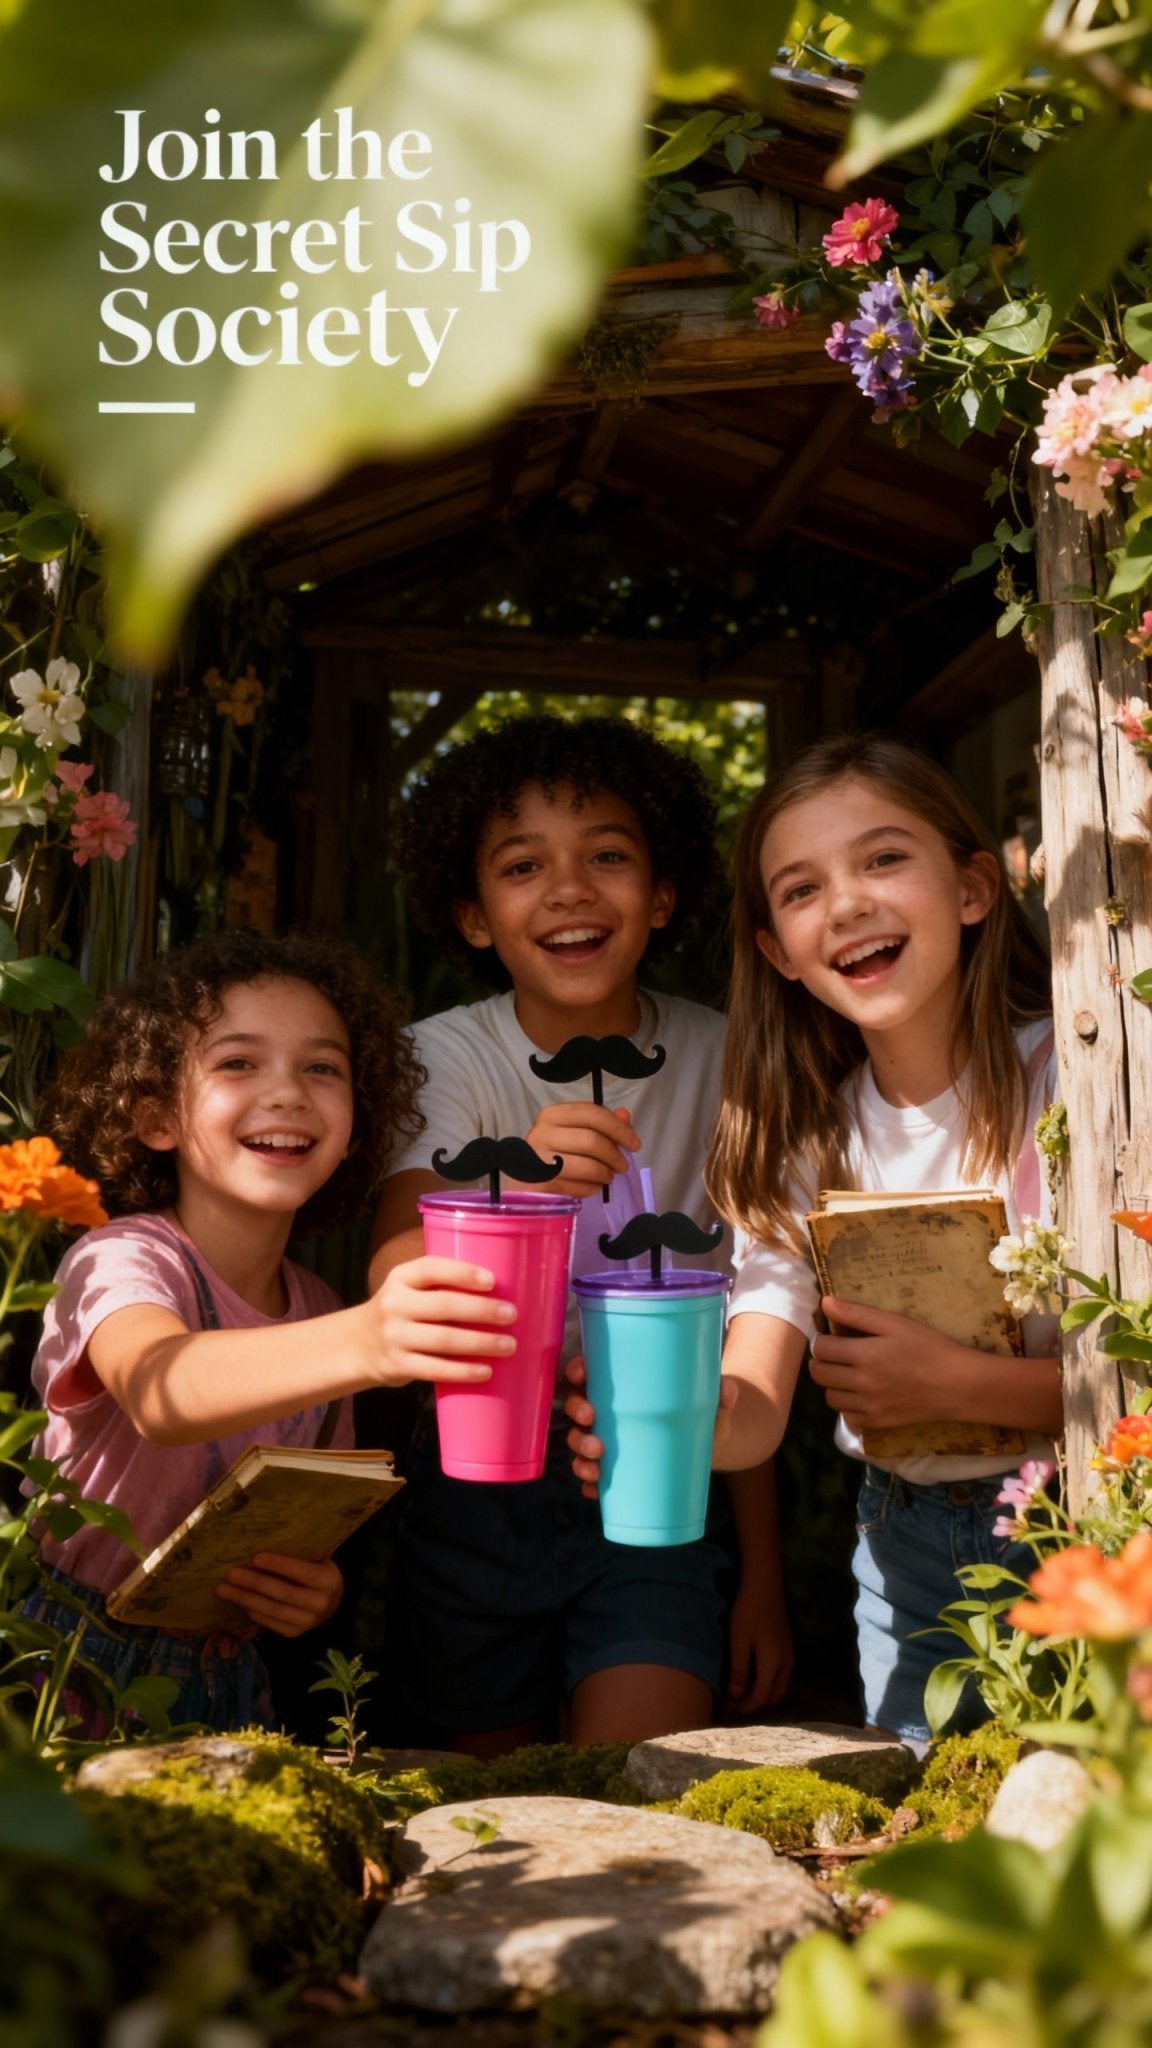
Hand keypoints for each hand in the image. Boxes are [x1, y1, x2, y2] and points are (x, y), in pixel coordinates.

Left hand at [216, 1553, 342, 1637]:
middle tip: (231, 1574)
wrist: (332, 1601)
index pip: (302, 1572)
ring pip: (272, 1610)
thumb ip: (297, 1554)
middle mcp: (320, 1604)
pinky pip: (270, 1622)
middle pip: (282, 1593)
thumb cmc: (318, 1570)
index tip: (255, 1557)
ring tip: (224, 1589)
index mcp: (329, 1580)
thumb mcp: (316, 1559)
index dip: (278, 1565)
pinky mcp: (295, 1633)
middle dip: (254, 1583)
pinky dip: (253, 1611)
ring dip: (245, 1599)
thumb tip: (259, 1543)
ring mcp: (308, 1622)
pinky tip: (239, 1600)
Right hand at [370, 1255, 516, 1388]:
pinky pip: (435, 1369)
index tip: (493, 1280)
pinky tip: (485, 1371)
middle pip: (444, 1305)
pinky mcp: (397, 1365)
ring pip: (443, 1340)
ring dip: (480, 1343)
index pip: (432, 1268)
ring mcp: (394, 1336)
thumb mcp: (409, 1289)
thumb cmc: (402, 1312)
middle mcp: (394, 1304)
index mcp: (401, 1277)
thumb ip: (441, 1286)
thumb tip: (501, 1292)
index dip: (463, 1273)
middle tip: (511, 1314)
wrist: (358, 1345)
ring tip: (508, 1345)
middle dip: (482, 1310)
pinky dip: (463, 1371)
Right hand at [520, 1101, 640, 1198]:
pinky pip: (579, 1187)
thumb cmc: (554, 1151)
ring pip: (588, 1166)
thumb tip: (625, 1115)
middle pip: (592, 1141)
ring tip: (608, 1176)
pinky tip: (594, 1186)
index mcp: (553, 1114)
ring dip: (605, 1174)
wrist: (523, 1178)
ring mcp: (541, 1160)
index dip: (619, 1128)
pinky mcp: (543, 1184)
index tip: (635, 1143)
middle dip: (615, 1155)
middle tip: (623, 1165)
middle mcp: (543, 1133)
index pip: (592, 1114)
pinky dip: (593, 1188)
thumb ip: (602, 1122)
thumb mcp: (576, 1131)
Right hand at [566, 1357, 737, 1497]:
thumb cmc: (703, 1411)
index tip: (581, 1375)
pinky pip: (593, 1476)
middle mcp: (609, 1411)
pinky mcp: (617, 1468)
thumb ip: (722, 1393)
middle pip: (577, 1406)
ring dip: (579, 1450)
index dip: (577, 1371)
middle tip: (592, 1418)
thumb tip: (728, 1390)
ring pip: (579, 1441)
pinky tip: (594, 1488)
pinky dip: (590, 1483)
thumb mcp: (711, 1401)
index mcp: (622, 1384)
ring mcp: (610, 1440)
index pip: (589, 1371)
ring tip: (596, 1458)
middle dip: (577, 1411)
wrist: (710, 1443)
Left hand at [726, 1576, 794, 1715]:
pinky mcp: (787, 1648)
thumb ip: (739, 1672)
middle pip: (773, 1697)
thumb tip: (735, 1697)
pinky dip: (767, 1684)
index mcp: (774, 1666)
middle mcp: (787, 1665)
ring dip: (762, 1695)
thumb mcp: (739, 1643)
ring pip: (778, 1687)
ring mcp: (789, 1657)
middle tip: (733, 1706)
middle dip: (754, 1705)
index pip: (761, 1698)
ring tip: (740, 1694)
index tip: (728, 1712)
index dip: (745, 1708)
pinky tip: (752, 1678)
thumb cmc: (748, 1613)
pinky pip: (780, 1677)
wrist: (764, 1585)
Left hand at [809, 1296, 967, 1430]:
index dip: (822, 1339)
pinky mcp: (878, 1423)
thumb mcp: (895, 1323)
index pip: (820, 1348)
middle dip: (822, 1361)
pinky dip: (848, 1405)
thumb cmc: (930, 1347)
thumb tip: (825, 1303)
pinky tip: (861, 1393)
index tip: (832, 1336)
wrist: (958, 1385)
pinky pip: (848, 1417)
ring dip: (833, 1383)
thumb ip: (857, 1313)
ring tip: (848, 1373)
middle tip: (837, 1354)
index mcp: (863, 1355)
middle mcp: (860, 1384)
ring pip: (830, 1397)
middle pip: (818, 1374)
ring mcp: (868, 1406)